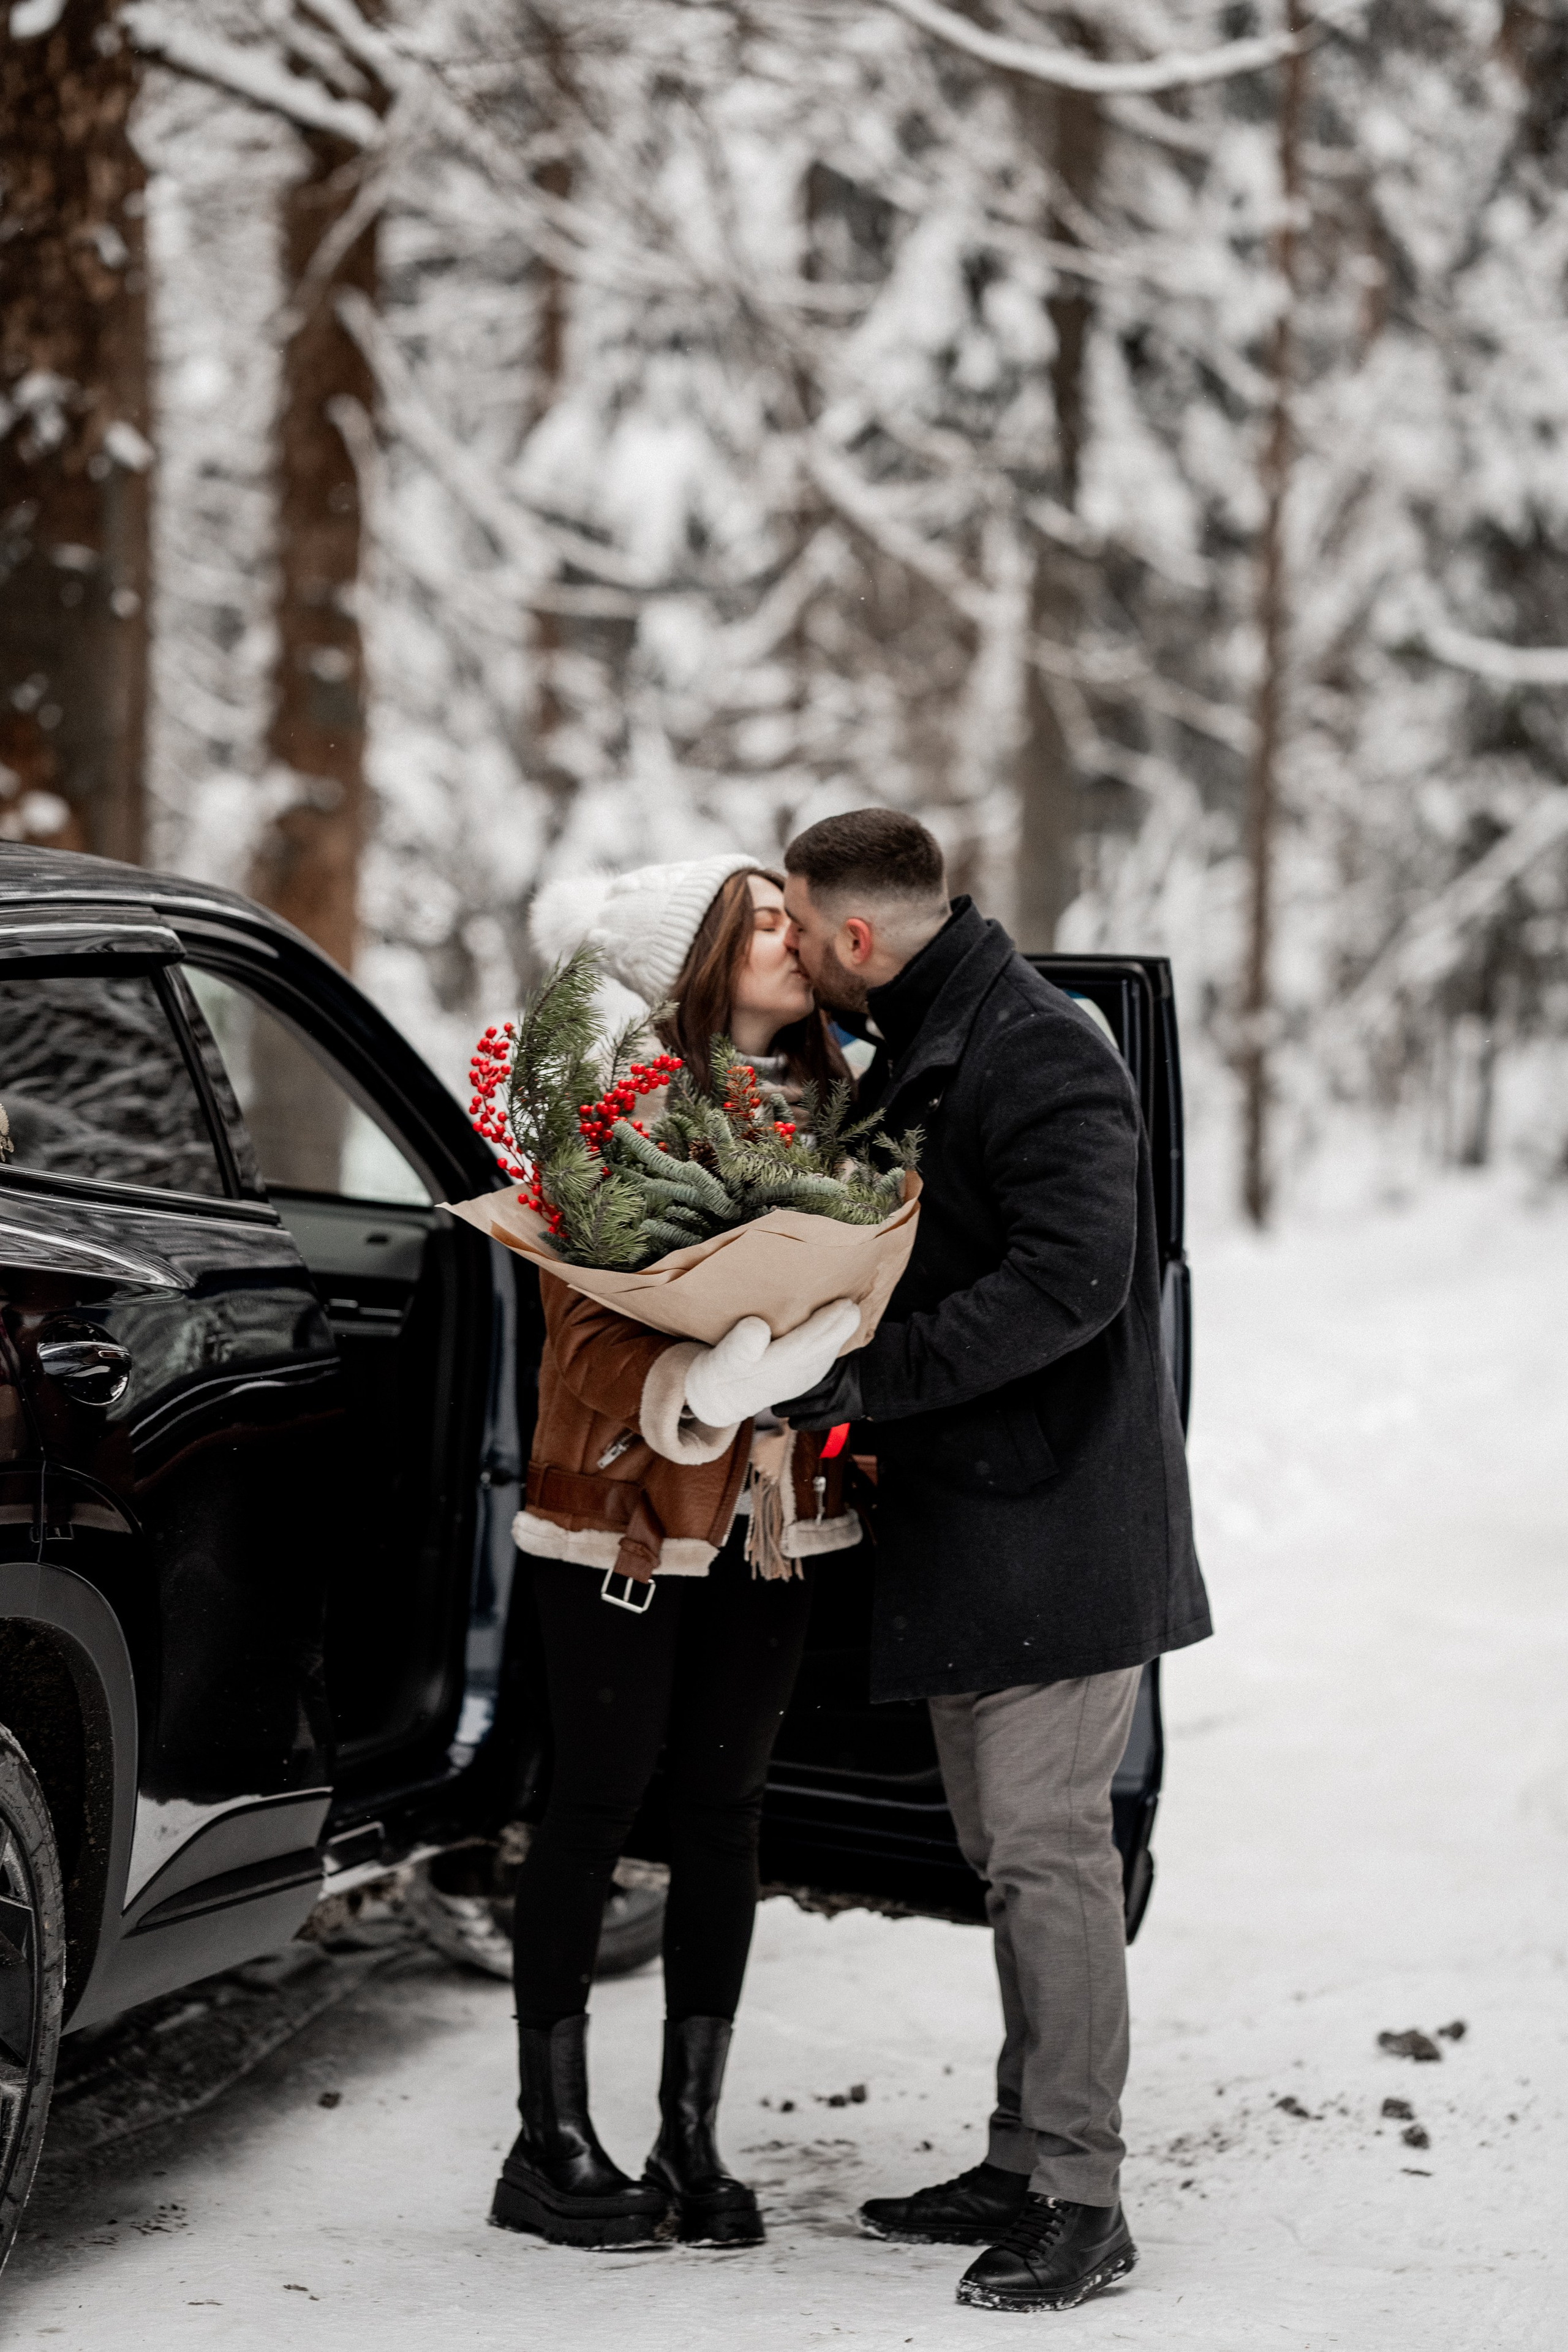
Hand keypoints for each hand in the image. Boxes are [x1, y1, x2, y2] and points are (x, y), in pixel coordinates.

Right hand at [684, 1300, 860, 1428]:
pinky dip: (829, 1348)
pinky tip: (835, 1334)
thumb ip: (738, 1346)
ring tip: (849, 1313)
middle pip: (818, 1352)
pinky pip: (819, 1364)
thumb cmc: (719, 1370)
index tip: (840, 1304)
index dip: (822, 1325)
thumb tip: (757, 1327)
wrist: (718, 1399)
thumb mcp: (720, 1359)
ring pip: (822, 1358)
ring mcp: (795, 1384)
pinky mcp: (798, 1384)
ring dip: (837, 1337)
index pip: (801, 1346)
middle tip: (852, 1305)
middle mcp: (787, 1380)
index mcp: (768, 1370)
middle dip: (838, 1329)